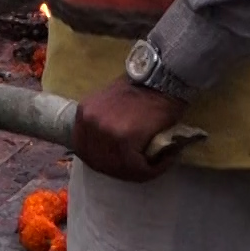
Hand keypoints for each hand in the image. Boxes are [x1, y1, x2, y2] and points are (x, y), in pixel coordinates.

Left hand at [72, 80, 187, 182]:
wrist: (164, 78)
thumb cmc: (144, 89)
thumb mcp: (110, 104)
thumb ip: (104, 124)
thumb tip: (108, 151)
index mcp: (83, 113)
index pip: (84, 150)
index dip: (103, 161)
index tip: (122, 162)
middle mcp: (89, 122)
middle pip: (99, 163)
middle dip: (121, 170)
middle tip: (141, 167)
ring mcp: (104, 132)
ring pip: (119, 169)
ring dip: (139, 172)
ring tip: (155, 164)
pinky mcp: (124, 140)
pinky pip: (137, 168)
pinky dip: (153, 170)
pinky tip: (166, 159)